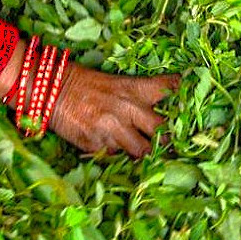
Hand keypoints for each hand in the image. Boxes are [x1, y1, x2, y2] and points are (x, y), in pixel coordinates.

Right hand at [0, 43, 177, 157]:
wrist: (48, 89)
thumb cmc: (82, 83)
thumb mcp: (114, 83)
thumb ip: (136, 98)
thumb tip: (158, 115)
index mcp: (133, 88)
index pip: (168, 89)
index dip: (184, 97)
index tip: (192, 105)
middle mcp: (128, 108)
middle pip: (164, 131)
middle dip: (168, 140)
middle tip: (169, 144)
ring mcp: (113, 129)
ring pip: (143, 152)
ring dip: (142, 153)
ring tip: (140, 152)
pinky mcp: (98, 145)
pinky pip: (116, 156)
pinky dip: (117, 155)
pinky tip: (111, 147)